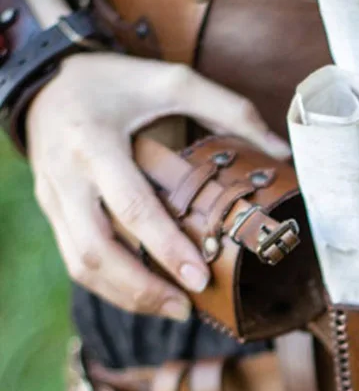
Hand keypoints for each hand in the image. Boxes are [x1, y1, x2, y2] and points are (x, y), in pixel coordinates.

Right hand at [27, 53, 290, 319]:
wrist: (45, 82)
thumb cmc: (114, 83)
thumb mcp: (170, 81)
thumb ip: (228, 110)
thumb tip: (281, 150)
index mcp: (94, 142)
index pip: (131, 206)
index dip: (166, 248)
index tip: (200, 279)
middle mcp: (66, 176)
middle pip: (96, 250)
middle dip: (143, 289)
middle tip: (187, 309)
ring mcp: (54, 200)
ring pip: (83, 265)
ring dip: (128, 296)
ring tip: (175, 310)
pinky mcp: (53, 216)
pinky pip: (77, 262)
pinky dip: (112, 287)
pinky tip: (148, 296)